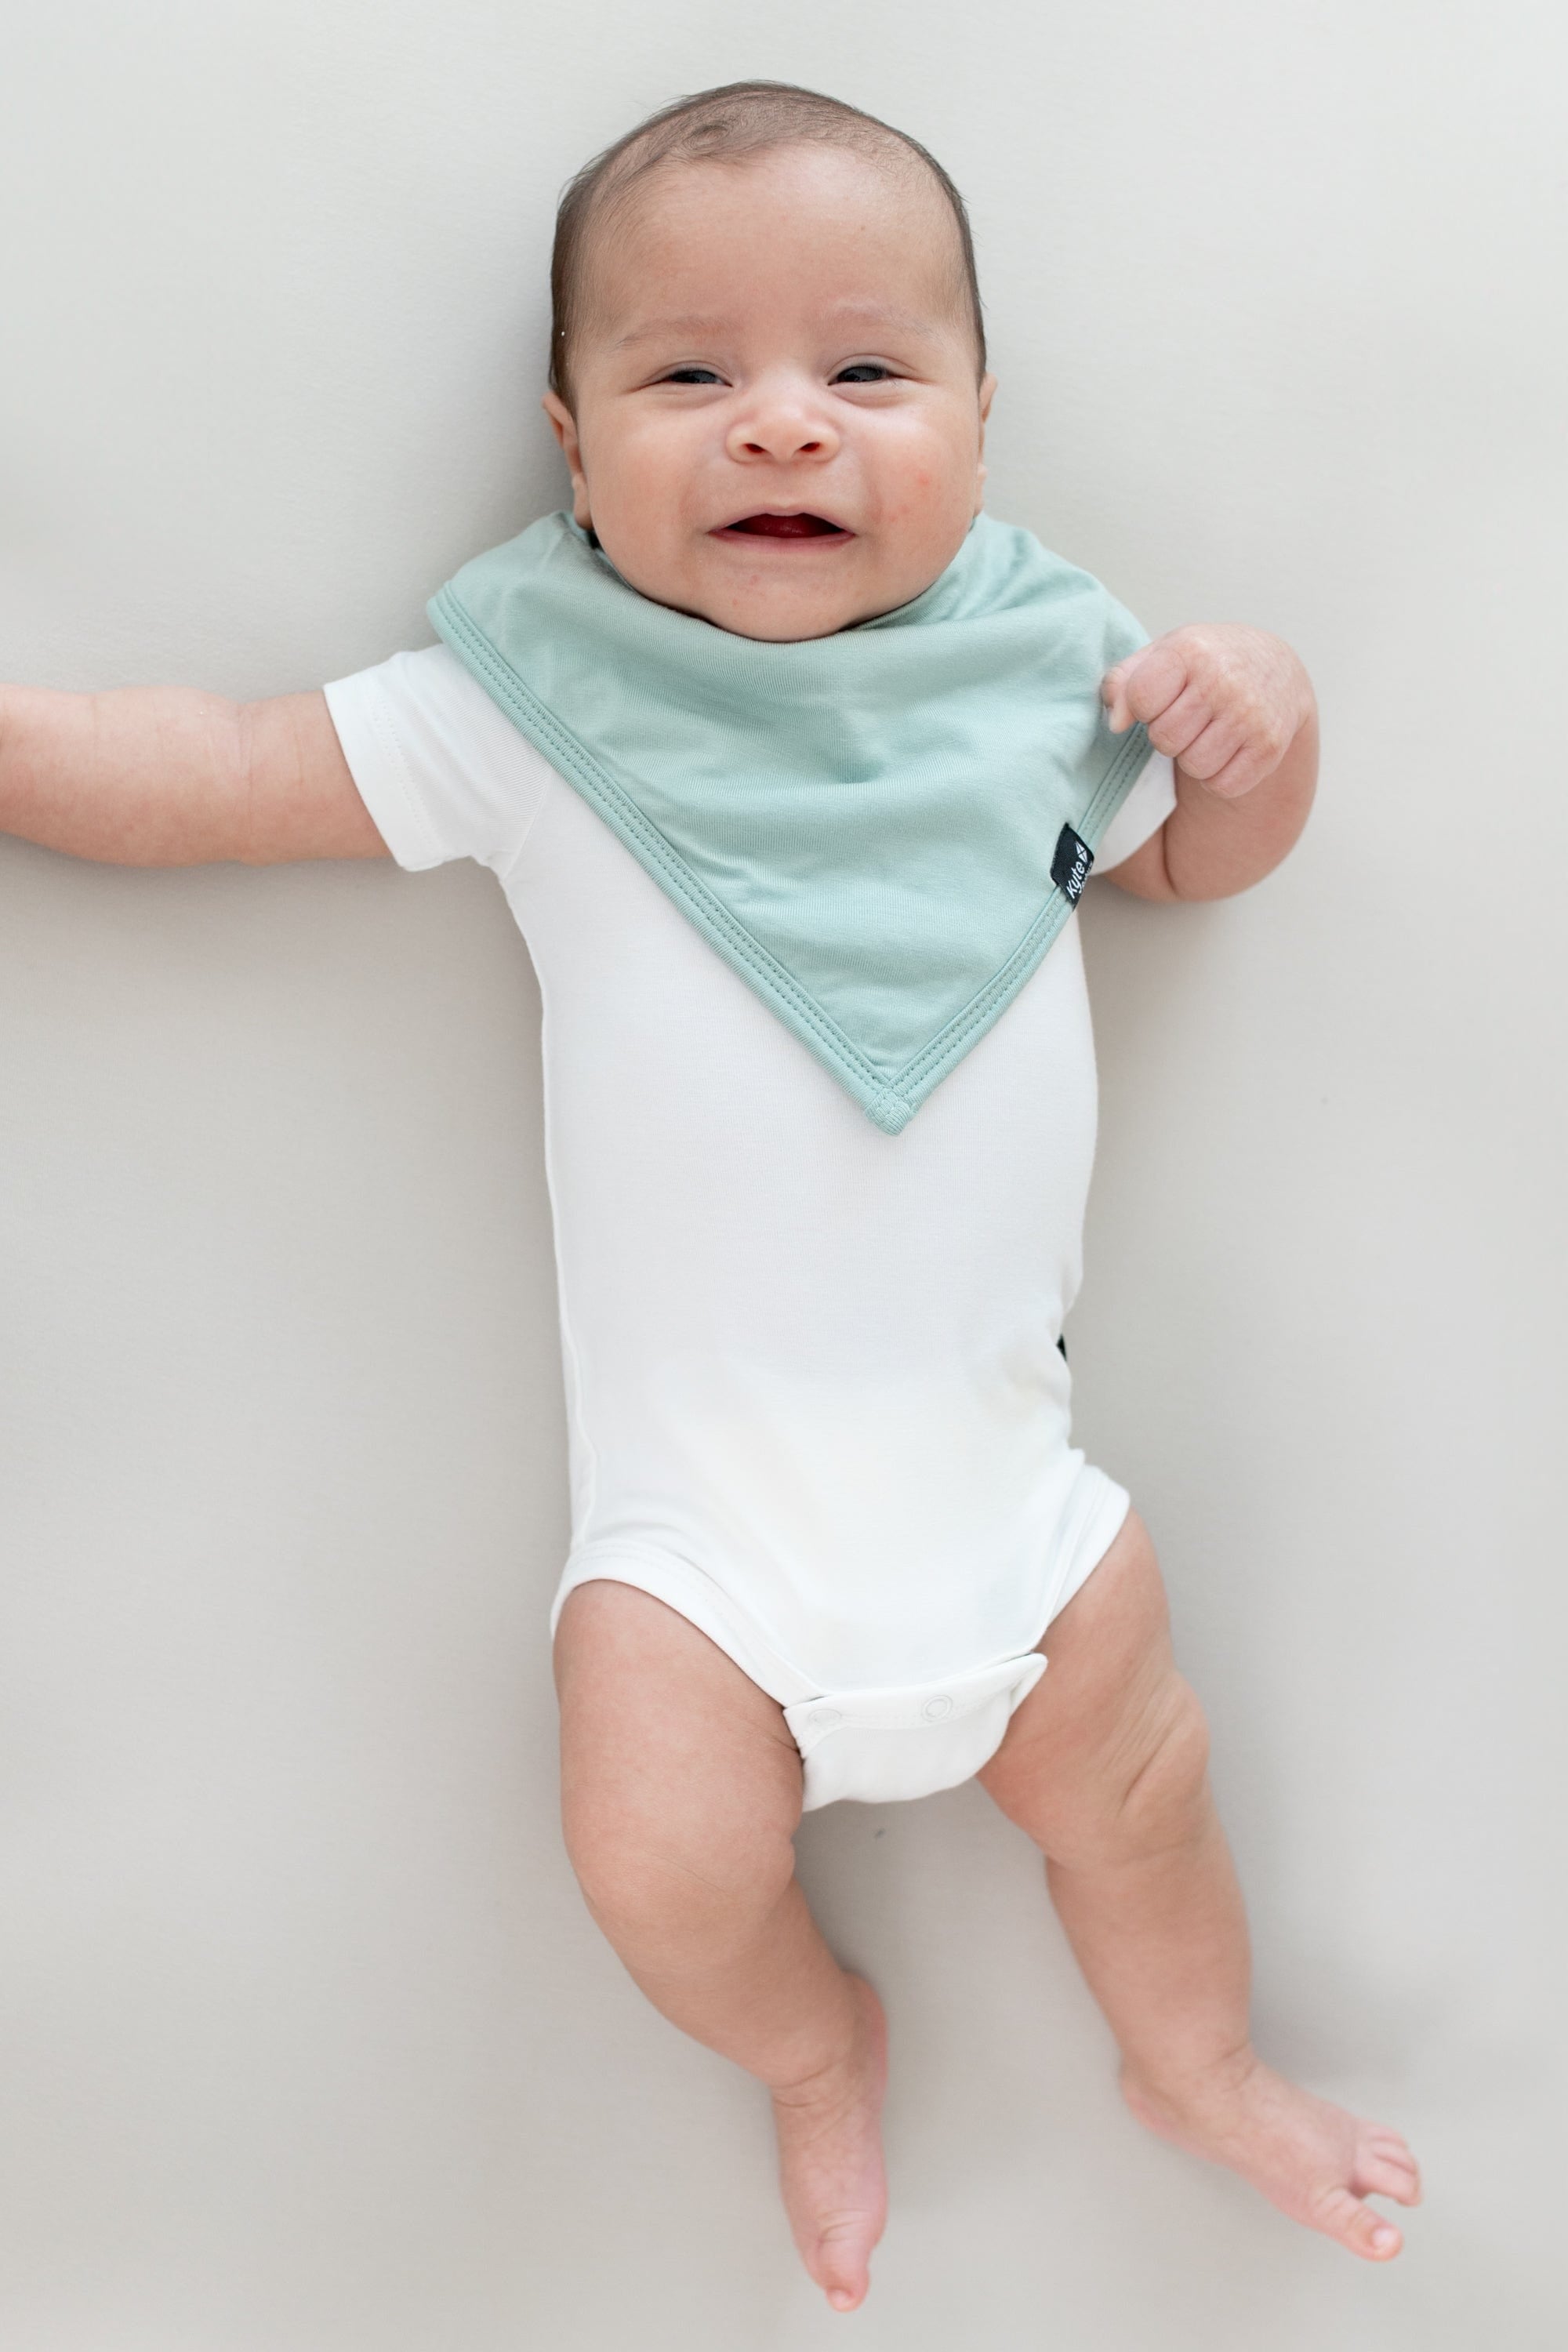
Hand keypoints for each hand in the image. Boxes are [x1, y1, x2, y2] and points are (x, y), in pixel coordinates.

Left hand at [1100, 626, 1314, 800]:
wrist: (1274, 667)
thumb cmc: (1205, 663)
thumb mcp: (1161, 655)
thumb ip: (1123, 683)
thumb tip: (1115, 724)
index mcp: (1191, 650)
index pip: (1141, 699)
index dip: (1144, 706)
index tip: (1162, 696)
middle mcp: (1224, 680)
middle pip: (1165, 739)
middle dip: (1169, 734)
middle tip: (1189, 716)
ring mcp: (1250, 715)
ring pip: (1194, 766)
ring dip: (1194, 757)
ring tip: (1208, 730)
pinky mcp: (1269, 747)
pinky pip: (1222, 785)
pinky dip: (1219, 776)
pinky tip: (1228, 748)